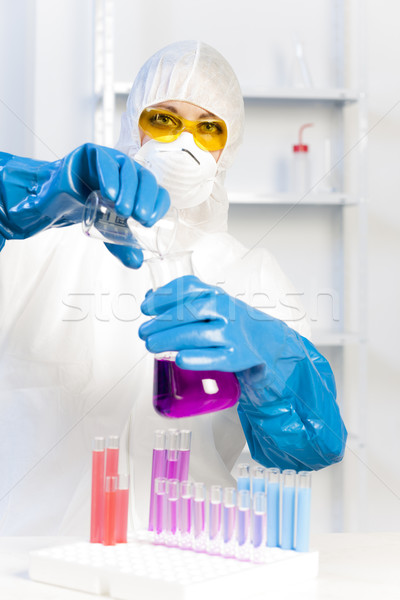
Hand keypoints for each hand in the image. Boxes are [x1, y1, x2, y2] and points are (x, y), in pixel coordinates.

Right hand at [0, 144, 169, 266]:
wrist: (59, 198)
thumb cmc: (91, 209)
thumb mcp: (109, 229)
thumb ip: (123, 246)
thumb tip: (137, 264)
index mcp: (141, 187)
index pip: (158, 191)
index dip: (158, 204)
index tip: (150, 221)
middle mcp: (131, 170)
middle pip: (146, 179)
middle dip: (146, 199)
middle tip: (141, 218)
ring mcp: (113, 159)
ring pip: (128, 169)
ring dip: (129, 191)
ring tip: (123, 211)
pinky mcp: (94, 152)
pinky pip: (106, 161)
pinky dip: (110, 177)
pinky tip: (109, 193)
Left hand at [139, 275, 280, 372]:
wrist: (263, 338)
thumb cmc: (228, 319)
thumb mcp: (209, 301)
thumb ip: (181, 299)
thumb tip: (148, 297)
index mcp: (215, 294)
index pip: (189, 288)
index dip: (164, 297)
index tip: (146, 307)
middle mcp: (224, 310)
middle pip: (189, 312)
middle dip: (162, 322)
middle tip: (143, 332)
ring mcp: (231, 333)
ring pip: (197, 335)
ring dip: (170, 340)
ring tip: (151, 345)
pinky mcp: (235, 356)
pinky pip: (213, 358)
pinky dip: (195, 359)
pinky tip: (178, 359)